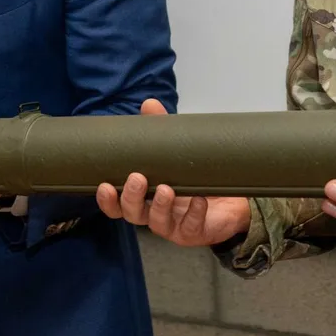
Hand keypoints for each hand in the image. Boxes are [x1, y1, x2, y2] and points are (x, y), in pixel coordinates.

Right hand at [95, 99, 254, 245]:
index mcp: (143, 198)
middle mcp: (153, 214)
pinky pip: (191, 225)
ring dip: (159, 206)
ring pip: (158, 222)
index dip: (108, 200)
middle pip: (132, 214)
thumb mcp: (174, 153)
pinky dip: (194, 212)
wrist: (230, 200)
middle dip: (131, 197)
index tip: (104, 185)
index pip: (117, 205)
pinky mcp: (194, 231)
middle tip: (137, 178)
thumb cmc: (194, 178)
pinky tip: (199, 200)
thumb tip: (149, 104)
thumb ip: (160, 130)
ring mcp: (173, 225)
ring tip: (167, 188)